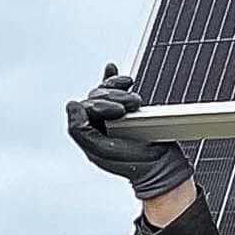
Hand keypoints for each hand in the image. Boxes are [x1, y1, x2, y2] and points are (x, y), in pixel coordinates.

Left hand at [66, 64, 193, 200]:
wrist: (162, 166)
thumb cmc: (133, 164)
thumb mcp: (101, 151)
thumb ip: (80, 130)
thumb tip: (72, 105)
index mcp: (89, 133)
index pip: (87, 106)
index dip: (102, 105)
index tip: (120, 112)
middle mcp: (99, 123)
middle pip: (97, 96)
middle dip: (115, 97)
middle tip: (131, 107)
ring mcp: (113, 116)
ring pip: (107, 91)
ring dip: (119, 90)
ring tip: (135, 102)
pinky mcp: (128, 111)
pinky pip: (115, 89)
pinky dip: (113, 78)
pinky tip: (111, 69)